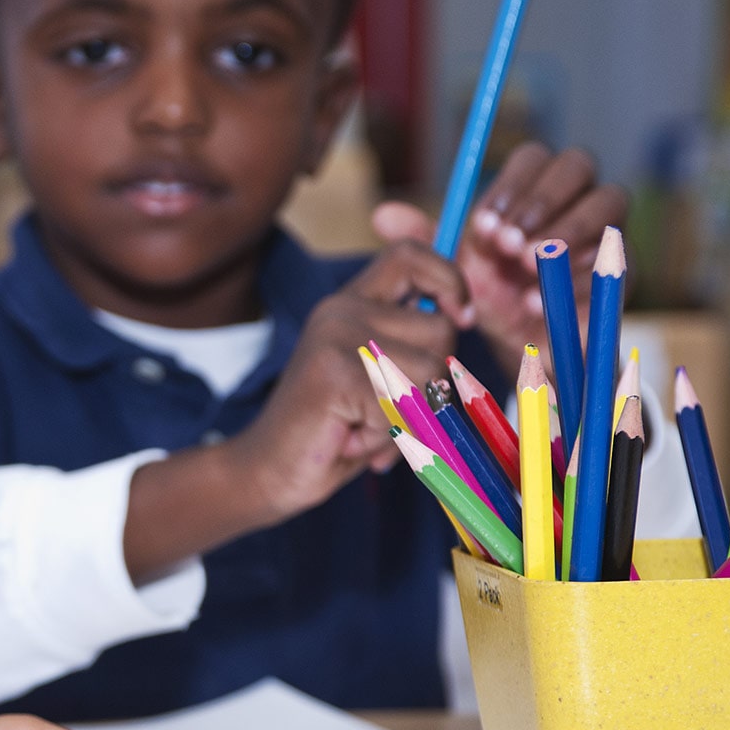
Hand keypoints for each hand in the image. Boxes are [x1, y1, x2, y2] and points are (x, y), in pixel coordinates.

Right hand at [227, 240, 472, 523]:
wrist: (268, 473)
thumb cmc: (334, 433)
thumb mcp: (380, 378)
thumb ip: (413, 346)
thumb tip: (461, 319)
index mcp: (350, 303)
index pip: (411, 255)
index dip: (449, 280)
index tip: (459, 317)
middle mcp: (341, 310)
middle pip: (441, 330)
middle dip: (433, 382)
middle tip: (385, 410)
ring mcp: (335, 337)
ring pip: (430, 372)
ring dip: (410, 415)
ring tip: (364, 425)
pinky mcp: (335, 373)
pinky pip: (404, 405)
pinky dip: (387, 435)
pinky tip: (351, 439)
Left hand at [374, 142, 627, 365]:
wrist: (528, 353)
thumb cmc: (493, 299)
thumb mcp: (456, 270)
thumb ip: (426, 240)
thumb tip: (381, 213)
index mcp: (533, 193)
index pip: (534, 156)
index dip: (509, 185)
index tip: (480, 226)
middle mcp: (574, 201)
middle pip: (578, 164)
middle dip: (540, 199)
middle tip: (505, 242)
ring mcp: (607, 231)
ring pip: (609, 200)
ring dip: (563, 229)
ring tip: (525, 264)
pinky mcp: (624, 272)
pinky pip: (617, 258)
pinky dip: (573, 280)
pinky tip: (536, 303)